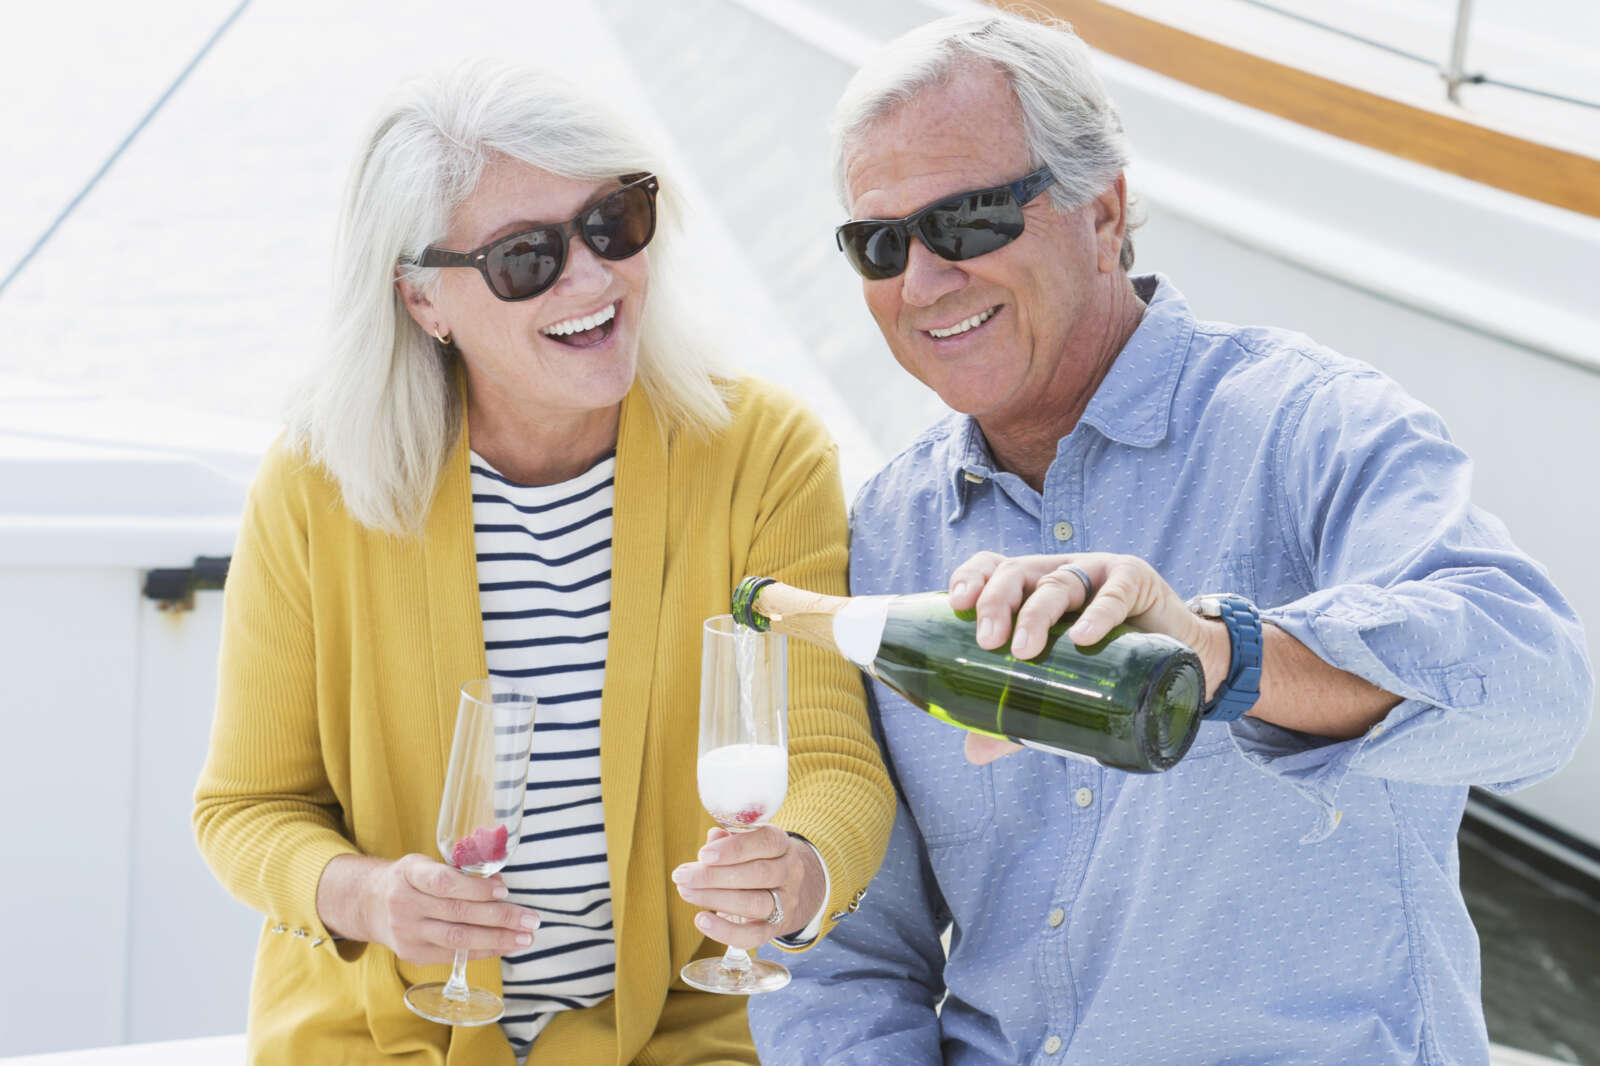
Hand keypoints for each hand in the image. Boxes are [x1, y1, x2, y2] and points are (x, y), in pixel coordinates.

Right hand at [322, 853, 540, 964]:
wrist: (370, 904)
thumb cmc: (410, 880)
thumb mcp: (425, 864)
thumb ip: (458, 872)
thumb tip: (500, 882)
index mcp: (408, 874)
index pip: (444, 882)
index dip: (476, 887)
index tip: (505, 889)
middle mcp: (404, 904)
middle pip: (457, 913)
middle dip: (500, 918)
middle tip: (530, 919)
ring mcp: (406, 933)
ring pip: (457, 938)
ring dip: (497, 939)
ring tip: (525, 937)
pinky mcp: (412, 954)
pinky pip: (452, 954)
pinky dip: (482, 950)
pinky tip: (504, 945)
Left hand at [671, 826, 824, 948]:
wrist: (794, 891)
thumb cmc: (760, 860)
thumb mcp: (752, 844)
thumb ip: (731, 839)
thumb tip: (713, 838)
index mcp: (782, 845)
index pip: (765, 842)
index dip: (734, 849)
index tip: (703, 855)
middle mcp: (789, 872)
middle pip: (757, 874)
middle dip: (714, 876)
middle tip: (682, 876)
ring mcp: (786, 902)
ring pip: (754, 903)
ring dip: (715, 899)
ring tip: (685, 892)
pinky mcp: (776, 929)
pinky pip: (753, 936)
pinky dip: (725, 931)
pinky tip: (701, 920)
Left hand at [947, 551, 1229, 764]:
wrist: (1184, 661)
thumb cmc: (1110, 667)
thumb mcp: (1060, 688)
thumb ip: (1017, 716)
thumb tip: (972, 753)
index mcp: (1032, 590)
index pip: (993, 569)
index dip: (972, 578)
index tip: (957, 604)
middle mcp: (1058, 574)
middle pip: (1017, 573)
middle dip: (997, 602)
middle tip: (989, 641)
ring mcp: (1097, 573)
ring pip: (1058, 582)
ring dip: (1037, 614)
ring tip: (1023, 650)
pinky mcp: (1136, 580)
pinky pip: (1115, 593)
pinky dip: (1098, 613)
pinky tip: (1085, 636)